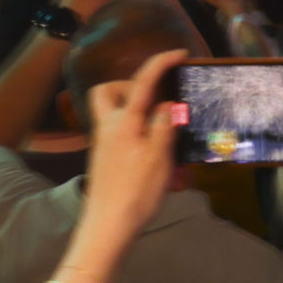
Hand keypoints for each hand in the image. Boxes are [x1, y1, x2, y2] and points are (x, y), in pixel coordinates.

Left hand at [66, 47, 183, 253]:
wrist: (107, 228)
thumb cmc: (135, 192)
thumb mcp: (158, 159)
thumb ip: (164, 127)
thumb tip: (167, 104)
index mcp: (123, 121)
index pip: (142, 81)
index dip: (160, 63)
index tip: (179, 54)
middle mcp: (108, 127)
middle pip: (108, 91)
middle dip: (131, 88)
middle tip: (156, 102)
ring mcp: (103, 144)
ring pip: (115, 115)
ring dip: (138, 116)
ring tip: (164, 137)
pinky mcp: (104, 160)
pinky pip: (121, 138)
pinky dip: (139, 141)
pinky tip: (160, 166)